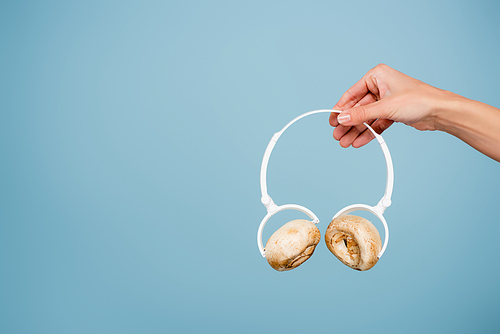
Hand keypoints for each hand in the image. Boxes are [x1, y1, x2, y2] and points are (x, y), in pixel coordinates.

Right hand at [330, 64, 453, 147]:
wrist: (440, 112)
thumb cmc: (419, 100)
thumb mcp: (386, 107)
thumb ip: (362, 115)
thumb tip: (342, 118)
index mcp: (377, 76)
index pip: (352, 94)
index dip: (340, 109)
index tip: (332, 121)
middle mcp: (380, 86)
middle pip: (358, 108)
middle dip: (348, 124)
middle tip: (337, 136)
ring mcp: (386, 100)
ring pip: (366, 118)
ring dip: (356, 131)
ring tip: (345, 143)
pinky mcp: (391, 113)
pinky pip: (375, 123)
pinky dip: (368, 133)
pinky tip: (358, 142)